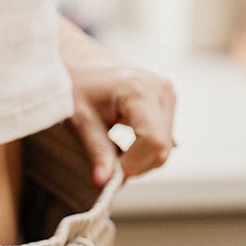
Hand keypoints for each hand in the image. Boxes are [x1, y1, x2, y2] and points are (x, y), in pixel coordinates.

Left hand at [68, 65, 176, 186]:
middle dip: (136, 165)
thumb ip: (96, 151)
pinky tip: (125, 146)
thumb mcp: (80, 119)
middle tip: (108, 167)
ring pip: (165, 147)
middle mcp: (161, 91)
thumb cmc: (76, 85)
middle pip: (162, 147)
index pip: (153, 141)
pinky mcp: (168, 102)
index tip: (112, 174)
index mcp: (139, 91)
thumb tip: (104, 183)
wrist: (82, 62)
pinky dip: (145, 150)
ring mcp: (168, 95)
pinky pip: (164, 138)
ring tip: (113, 151)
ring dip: (141, 159)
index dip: (135, 164)